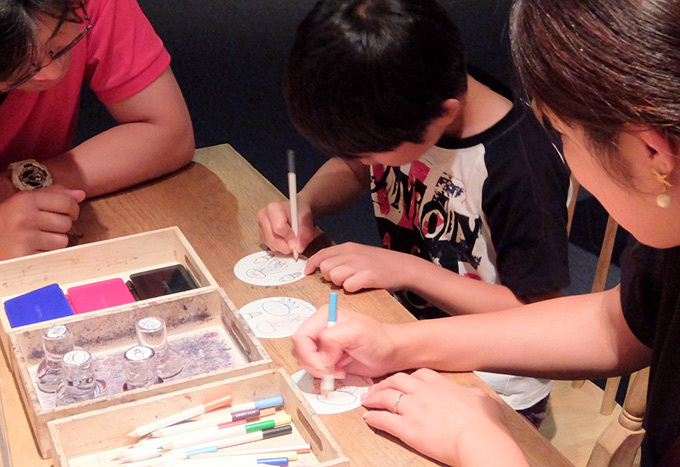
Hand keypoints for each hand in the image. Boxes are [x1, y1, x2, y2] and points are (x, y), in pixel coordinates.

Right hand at [0, 185, 85, 259]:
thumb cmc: (7, 225)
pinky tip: (32, 251)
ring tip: (36, 241)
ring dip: (54, 243)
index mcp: (25, 200)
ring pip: (63, 241)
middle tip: (43, 229)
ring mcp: (26, 238)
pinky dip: (46, 255)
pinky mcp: (26, 256)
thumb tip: (80, 194)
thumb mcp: (23, 204)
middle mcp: (25, 217)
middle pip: (66, 222)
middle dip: (60, 227)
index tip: (68, 213)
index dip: (72, 209)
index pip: (67, 202)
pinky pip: (53, 255)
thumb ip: (52, 196)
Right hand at [257, 200, 314, 255]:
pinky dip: (279, 248)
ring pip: (271, 245)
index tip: (297, 240)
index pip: (278, 228)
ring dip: (283, 248)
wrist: (295, 211)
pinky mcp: (261, 235)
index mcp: (273, 209)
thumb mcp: (306, 220)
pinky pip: (270, 247)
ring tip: (292, 241)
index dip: (289, 237)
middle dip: (286, 246)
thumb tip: (299, 248)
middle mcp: (263, 217)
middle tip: (296, 245)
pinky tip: (286, 241)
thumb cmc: (299, 213)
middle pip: (272, 239)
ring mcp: (261, 227)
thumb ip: (305, 233)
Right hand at [292, 305, 400, 378]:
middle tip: (331, 371)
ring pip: (303, 361)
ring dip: (318, 370)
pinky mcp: (326, 358)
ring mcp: (322, 344)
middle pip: (299, 350)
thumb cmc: (378, 339)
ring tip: (338, 370)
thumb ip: (333, 338)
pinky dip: (323, 375)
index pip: (300, 337)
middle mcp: (319, 328)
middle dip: (312, 364)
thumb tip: (322, 356)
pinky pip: (313, 369)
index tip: (325, 366)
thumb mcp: (357, 331)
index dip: (308, 354)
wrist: (390, 353)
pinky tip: (339, 372)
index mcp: (323, 316)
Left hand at [304, 242, 417, 291]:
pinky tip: (360, 286)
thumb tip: (322, 268)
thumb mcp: (358, 253)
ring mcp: (359, 264)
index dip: (311, 265)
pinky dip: (352, 289)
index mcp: (347, 247)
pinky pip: (348, 286)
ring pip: (334, 277)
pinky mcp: (367, 276)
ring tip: (352, 282)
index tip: (307, 272)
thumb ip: (341, 258)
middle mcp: (351, 254)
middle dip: (329, 276)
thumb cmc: (379, 263)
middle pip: (325, 268)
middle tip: (341, 279)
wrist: (403, 266)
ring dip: (340, 283)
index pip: (321, 254)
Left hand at [361, 369, 527, 466]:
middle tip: (377, 387)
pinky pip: (384, 420)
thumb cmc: (485, 423)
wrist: (478, 438)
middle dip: (385, 383)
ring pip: (386, 397)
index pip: (419, 374)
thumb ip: (470, 394)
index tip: (403, 381)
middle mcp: (423, 392)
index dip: (408, 378)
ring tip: (367, 400)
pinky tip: (368, 419)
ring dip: (374, 398)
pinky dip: (374, 418)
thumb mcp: (482, 399)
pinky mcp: (407, 428)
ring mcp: (413, 409)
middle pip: (397, 381)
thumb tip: (471, 394)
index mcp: (441, 384)